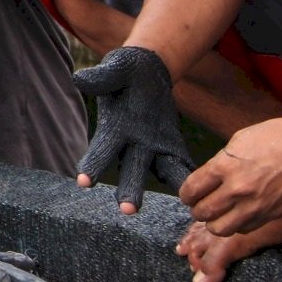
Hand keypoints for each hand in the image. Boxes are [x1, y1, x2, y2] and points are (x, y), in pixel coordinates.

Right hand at [73, 46, 193, 212]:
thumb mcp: (113, 71)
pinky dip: (189, 175)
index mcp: (113, 131)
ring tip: (184, 201)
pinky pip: (182, 163)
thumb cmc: (123, 73)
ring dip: (170, 186)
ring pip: (160, 172)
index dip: (91, 166)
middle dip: (129, 191)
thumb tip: (79, 79)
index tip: (83, 182)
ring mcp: (153, 148)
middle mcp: (131, 146)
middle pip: (129, 172)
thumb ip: (101, 78)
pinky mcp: (172, 144)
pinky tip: (202, 186)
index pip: (99, 152)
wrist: (144, 72)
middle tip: (128, 210)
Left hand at [179, 113, 281, 234]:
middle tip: (202, 203)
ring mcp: (256, 205)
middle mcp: (238, 188)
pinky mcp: (272, 214)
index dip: (186, 193)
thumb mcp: (242, 139)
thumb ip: (222, 161)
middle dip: (197, 208)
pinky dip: (237, 225)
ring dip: (214, 222)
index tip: (189, 194)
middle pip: (201, 212)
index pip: (191, 189)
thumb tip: (209, 177)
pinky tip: (240, 214)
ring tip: (219, 213)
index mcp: (225, 164)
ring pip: (219, 228)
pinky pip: (243, 229)